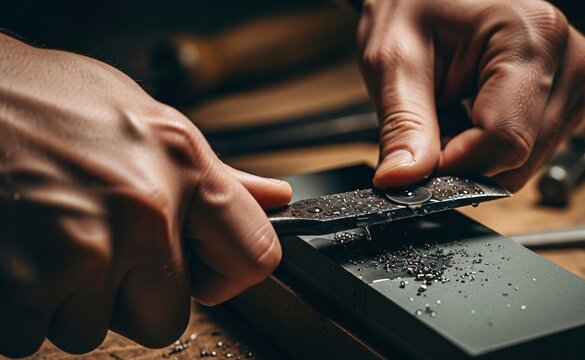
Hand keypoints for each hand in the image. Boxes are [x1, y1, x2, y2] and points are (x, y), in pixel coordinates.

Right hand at [0, 35, 290, 355]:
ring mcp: (84, 251)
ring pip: (94, 330)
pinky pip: (34, 337)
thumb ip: (216, 175)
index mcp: (183, 166)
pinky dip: (21, 309)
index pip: (254, 257)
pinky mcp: (24, 286)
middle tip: (97, 246)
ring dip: (69, 300)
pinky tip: (17, 253)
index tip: (201, 272)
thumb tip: (275, 198)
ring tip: (48, 236)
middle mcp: (144, 211)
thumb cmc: (48, 101)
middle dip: (132, 297)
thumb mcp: (147, 120)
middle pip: (167, 318)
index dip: (227, 276)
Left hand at [357, 0, 584, 190]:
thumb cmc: (413, 6)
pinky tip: (469, 115)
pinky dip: (493, 149)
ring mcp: (571, 79)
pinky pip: (532, 150)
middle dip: (466, 164)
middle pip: (522, 156)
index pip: (505, 140)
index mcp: (531, 35)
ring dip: (479, 156)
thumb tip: (403, 182)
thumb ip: (402, 125)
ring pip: (528, 160)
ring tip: (449, 112)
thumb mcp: (393, 60)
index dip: (456, 167)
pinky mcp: (565, 96)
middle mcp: (566, 57)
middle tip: (426, 136)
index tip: (418, 166)